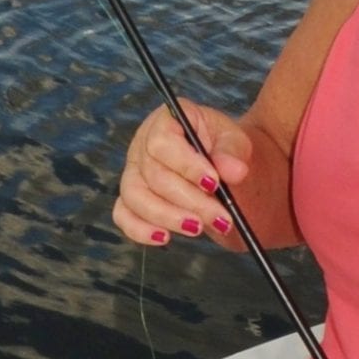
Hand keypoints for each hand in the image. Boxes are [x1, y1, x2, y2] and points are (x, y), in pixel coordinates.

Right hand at [113, 98, 251, 246]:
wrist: (218, 168)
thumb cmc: (222, 149)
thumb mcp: (235, 142)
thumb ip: (233, 152)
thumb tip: (234, 171)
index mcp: (166, 120)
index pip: (163, 141)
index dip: (186, 164)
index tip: (213, 184)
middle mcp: (142, 143)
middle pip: (153, 174)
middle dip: (189, 200)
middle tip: (219, 217)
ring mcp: (133, 171)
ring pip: (135, 196)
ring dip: (167, 216)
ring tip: (198, 229)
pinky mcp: (129, 197)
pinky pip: (123, 215)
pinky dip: (139, 229)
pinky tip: (164, 238)